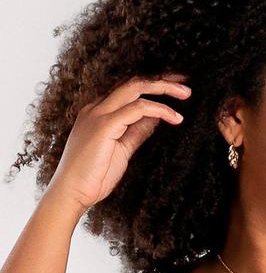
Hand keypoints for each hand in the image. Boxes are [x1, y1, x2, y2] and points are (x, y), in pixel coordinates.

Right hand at [47, 73, 191, 211]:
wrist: (72, 193)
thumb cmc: (94, 177)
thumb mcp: (122, 150)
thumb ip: (136, 132)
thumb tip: (156, 119)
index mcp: (98, 112)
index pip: (129, 90)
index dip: (153, 86)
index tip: (175, 89)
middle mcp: (97, 108)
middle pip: (134, 82)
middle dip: (162, 80)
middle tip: (186, 85)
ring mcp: (99, 114)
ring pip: (136, 88)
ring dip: (164, 88)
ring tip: (186, 94)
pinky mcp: (105, 125)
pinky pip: (138, 108)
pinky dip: (160, 109)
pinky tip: (175, 117)